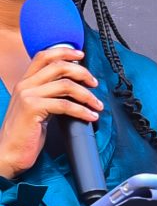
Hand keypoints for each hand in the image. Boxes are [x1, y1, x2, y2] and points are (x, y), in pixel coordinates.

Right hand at [0, 49, 102, 178]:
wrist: (9, 153)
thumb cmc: (26, 134)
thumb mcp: (37, 108)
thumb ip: (49, 95)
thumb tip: (74, 88)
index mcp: (25, 82)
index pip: (44, 56)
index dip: (64, 52)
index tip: (81, 55)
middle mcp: (25, 84)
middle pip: (59, 66)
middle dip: (82, 72)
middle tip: (94, 83)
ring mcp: (27, 95)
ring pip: (65, 85)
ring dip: (87, 95)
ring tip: (97, 105)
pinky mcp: (32, 108)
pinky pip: (65, 105)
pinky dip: (82, 110)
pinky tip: (90, 116)